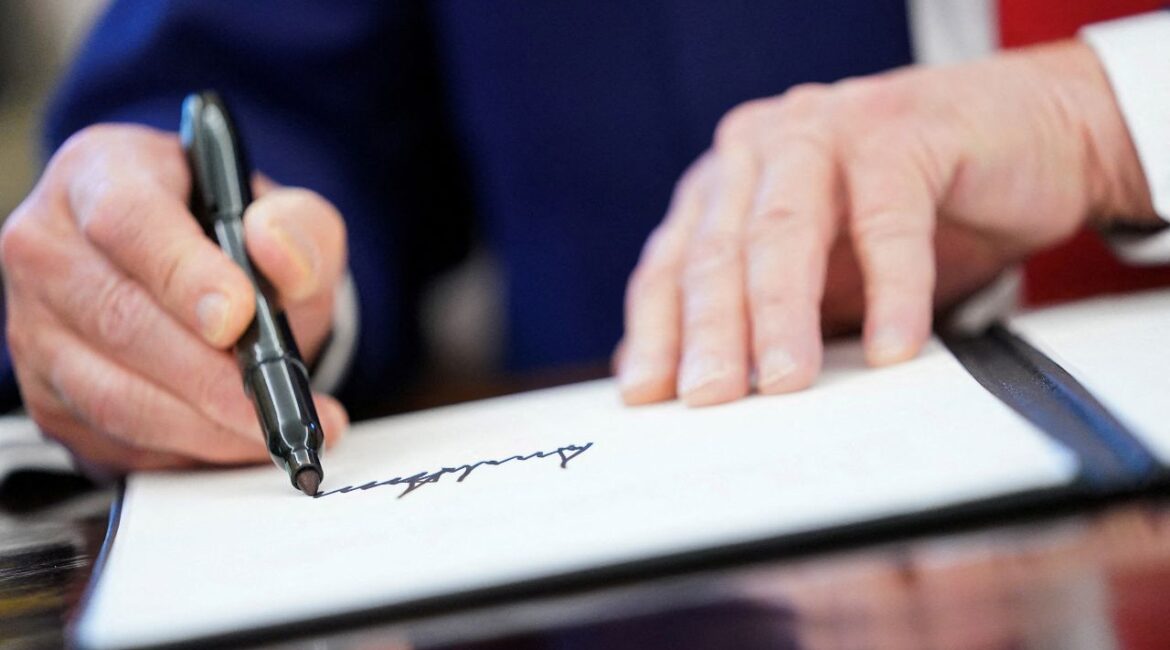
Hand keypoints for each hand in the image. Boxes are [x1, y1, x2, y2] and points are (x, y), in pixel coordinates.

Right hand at [0, 124, 349, 474]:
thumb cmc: (233, 239)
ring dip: (203, 424)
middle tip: (281, 399)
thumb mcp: (284, 216)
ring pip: (112, 392)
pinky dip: (183, 450)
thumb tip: (279, 252)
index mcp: (101, 175)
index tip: (239, 317)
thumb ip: (299, 226)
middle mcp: (49, 245)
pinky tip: (233, 442)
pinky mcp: (46, 393)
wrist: (199, 278)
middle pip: (119, 319)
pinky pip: (113, 438)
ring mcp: (36, 325)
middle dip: (211, 374)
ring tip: (273, 429)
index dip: (183, 274)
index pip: (128, 222)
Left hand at [618, 40, 1156, 406]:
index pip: (673, 263)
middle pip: (720, 251)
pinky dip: (891, 288)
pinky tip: (892, 348)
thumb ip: (756, 314)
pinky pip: (888, 219)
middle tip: (708, 398)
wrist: (1025, 138)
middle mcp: (762, 149)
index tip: (646, 396)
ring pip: (785, 231)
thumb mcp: (821, 274)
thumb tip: (676, 382)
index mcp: (727, 182)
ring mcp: (826, 130)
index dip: (657, 331)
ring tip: (785, 382)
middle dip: (710, 332)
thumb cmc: (912, 214)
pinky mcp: (902, 130)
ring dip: (781, 313)